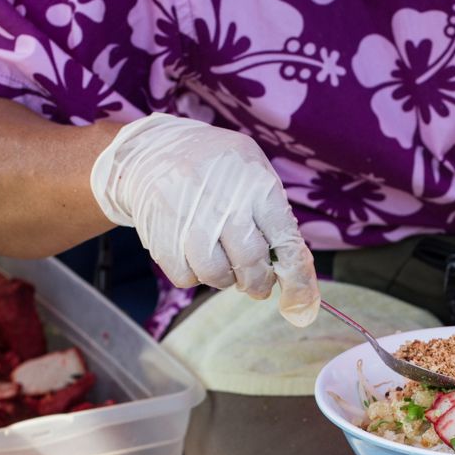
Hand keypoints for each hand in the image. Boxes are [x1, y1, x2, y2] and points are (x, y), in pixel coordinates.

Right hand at [90, 113, 319, 325]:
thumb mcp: (255, 176)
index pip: (286, 241)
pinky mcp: (159, 232)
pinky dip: (194, 276)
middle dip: (258, 284)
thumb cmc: (218, 171)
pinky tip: (194, 256)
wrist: (152, 149)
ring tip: (223, 262)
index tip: (301, 305)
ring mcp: (187, 215)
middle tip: (257, 285)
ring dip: (225, 280)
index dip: (297, 279)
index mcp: (256, 183)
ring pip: (216, 275)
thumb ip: (278, 224)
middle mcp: (223, 199)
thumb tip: (297, 282)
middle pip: (250, 264)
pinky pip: (185, 277)